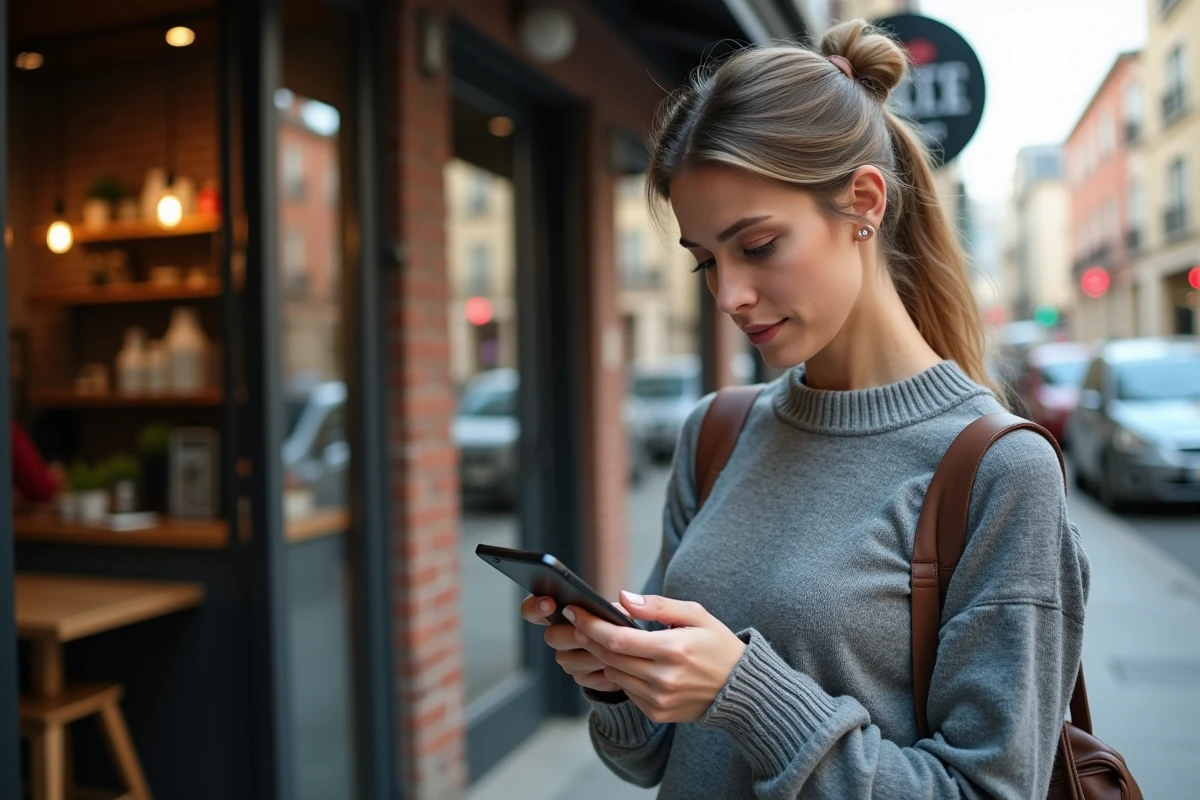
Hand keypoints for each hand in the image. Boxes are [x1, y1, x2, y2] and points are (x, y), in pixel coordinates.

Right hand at [520, 595, 622, 692]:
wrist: (636, 654)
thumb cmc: (624, 625)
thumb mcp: (625, 610)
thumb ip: (620, 606)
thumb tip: (622, 604)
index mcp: (563, 612)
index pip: (532, 609)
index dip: (535, 606)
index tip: (550, 604)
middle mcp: (559, 636)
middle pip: (551, 636)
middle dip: (572, 634)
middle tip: (588, 633)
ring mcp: (568, 658)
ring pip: (569, 660)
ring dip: (593, 655)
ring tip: (617, 653)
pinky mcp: (582, 677)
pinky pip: (586, 678)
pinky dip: (604, 674)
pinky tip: (619, 668)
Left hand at [564, 592, 745, 723]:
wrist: (739, 689)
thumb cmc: (717, 645)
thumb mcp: (696, 615)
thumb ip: (658, 606)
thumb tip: (622, 599)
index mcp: (673, 649)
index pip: (618, 639)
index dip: (591, 625)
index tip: (574, 612)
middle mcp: (664, 678)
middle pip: (610, 658)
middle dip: (589, 638)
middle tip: (577, 622)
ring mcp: (659, 699)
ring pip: (614, 675)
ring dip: (604, 657)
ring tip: (600, 639)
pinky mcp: (657, 712)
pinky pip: (626, 691)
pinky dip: (620, 674)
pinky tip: (625, 661)